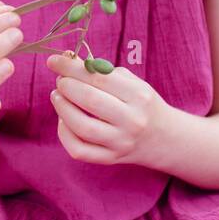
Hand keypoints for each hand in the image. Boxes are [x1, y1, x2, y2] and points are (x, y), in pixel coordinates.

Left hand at [45, 53, 167, 166]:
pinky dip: (64, 133)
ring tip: (57, 96)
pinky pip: (79, 149)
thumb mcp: (132, 83)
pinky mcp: (111, 158)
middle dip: (66, 85)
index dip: (71, 68)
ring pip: (82, 126)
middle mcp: (132, 120)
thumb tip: (68, 61)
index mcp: (139, 96)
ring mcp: (121, 142)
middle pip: (90, 100)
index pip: (99, 78)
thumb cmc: (141, 104)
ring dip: (62, 107)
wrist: (164, 138)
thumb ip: (102, 72)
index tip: (53, 60)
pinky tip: (64, 120)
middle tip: (60, 79)